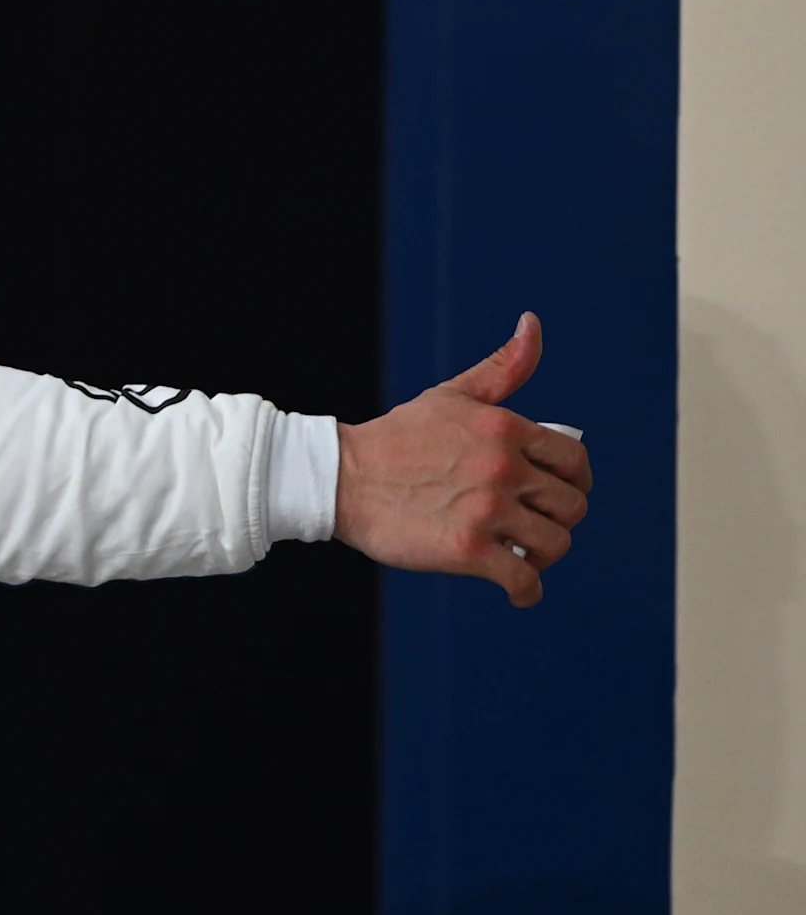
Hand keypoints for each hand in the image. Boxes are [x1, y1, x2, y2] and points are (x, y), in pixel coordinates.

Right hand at [334, 311, 594, 605]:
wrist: (339, 478)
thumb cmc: (396, 438)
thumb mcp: (451, 395)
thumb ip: (502, 367)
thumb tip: (533, 323)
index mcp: (505, 429)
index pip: (574, 461)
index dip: (574, 482)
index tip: (556, 494)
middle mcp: (503, 468)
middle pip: (570, 506)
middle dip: (558, 520)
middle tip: (534, 528)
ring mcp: (486, 511)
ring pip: (555, 544)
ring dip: (544, 557)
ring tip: (524, 557)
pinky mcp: (466, 551)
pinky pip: (522, 579)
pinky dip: (527, 591)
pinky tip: (518, 590)